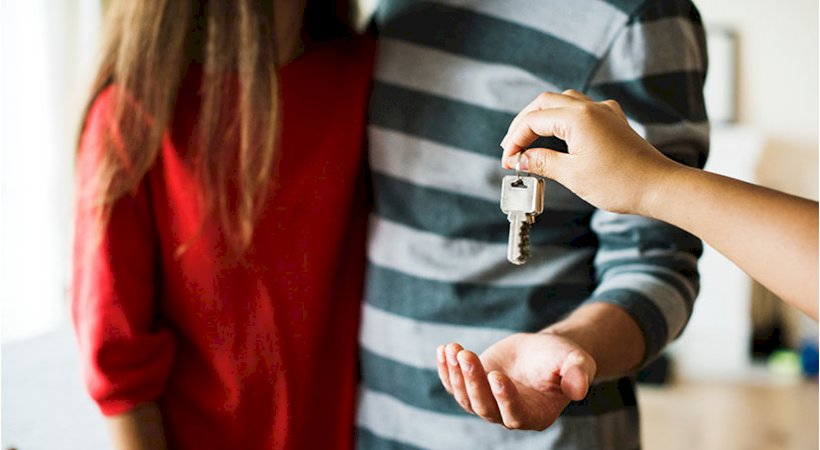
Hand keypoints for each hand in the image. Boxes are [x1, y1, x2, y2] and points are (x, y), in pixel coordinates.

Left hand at [436, 332, 595, 430]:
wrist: (543, 351)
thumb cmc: (562, 358)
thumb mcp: (576, 361)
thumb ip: (578, 374)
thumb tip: (579, 388)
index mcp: (536, 415)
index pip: (515, 415)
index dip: (504, 398)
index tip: (496, 374)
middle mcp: (509, 414)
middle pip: (484, 407)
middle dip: (473, 381)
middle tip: (466, 355)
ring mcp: (488, 402)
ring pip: (466, 397)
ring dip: (456, 374)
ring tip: (453, 349)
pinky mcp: (473, 388)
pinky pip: (454, 385)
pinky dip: (446, 370)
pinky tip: (443, 350)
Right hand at [499, 90, 681, 215]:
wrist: (659, 187)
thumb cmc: (620, 183)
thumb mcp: (573, 175)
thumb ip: (542, 162)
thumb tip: (521, 159)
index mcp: (577, 117)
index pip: (533, 120)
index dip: (515, 140)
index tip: (508, 161)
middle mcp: (591, 108)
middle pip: (544, 103)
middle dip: (524, 124)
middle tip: (511, 148)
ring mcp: (604, 112)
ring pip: (563, 102)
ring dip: (542, 117)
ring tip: (529, 140)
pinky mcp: (613, 121)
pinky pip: (581, 109)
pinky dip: (562, 119)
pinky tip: (558, 135)